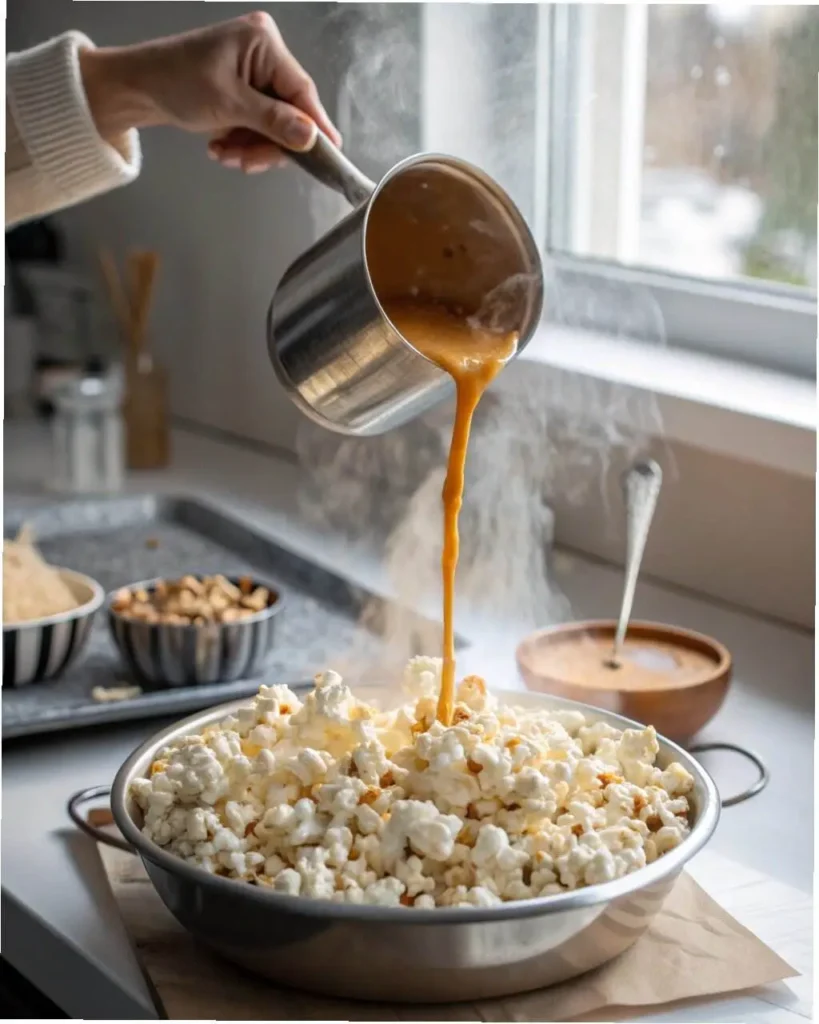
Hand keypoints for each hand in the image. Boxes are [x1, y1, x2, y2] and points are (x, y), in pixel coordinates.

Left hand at [79, 12, 341, 173]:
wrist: (137, 88)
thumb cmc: (175, 82)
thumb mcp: (227, 104)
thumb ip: (272, 121)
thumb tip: (310, 137)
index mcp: (263, 42)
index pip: (302, 91)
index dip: (315, 126)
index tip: (329, 155)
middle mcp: (264, 54)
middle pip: (290, 112)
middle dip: (268, 143)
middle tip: (247, 162)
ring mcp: (255, 74)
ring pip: (275, 126)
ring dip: (252, 148)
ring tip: (225, 154)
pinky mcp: (246, 92)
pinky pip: (260, 126)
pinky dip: (243, 143)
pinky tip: (221, 146)